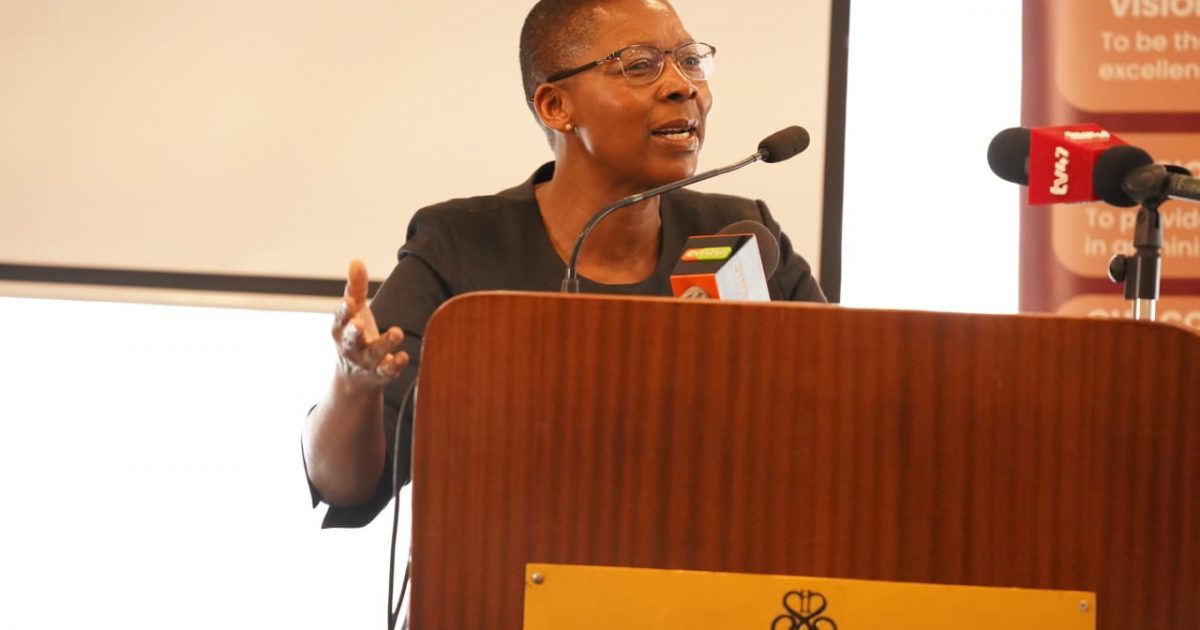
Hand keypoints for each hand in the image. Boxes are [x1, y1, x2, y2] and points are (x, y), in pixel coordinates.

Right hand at [331, 260, 408, 387]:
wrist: (355, 378)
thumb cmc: (355, 336)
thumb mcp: (354, 312)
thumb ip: (355, 288)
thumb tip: (356, 261)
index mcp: (341, 330)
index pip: (339, 320)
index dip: (343, 312)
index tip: (348, 302)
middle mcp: (351, 347)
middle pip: (350, 340)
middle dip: (353, 333)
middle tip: (358, 325)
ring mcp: (366, 362)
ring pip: (373, 354)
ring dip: (384, 344)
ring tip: (397, 332)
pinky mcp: (381, 373)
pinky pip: (388, 371)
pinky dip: (395, 364)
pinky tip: (404, 356)